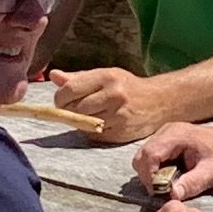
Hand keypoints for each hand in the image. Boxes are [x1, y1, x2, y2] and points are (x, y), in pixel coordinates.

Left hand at [51, 65, 170, 142]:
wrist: (159, 102)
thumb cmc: (128, 87)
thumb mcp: (105, 75)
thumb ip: (78, 77)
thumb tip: (53, 75)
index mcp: (107, 77)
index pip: (70, 90)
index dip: (60, 98)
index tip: (61, 100)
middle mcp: (114, 95)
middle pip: (75, 109)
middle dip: (69, 111)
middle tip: (74, 109)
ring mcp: (118, 115)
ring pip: (84, 124)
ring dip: (81, 122)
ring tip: (89, 115)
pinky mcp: (121, 133)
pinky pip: (94, 136)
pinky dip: (92, 132)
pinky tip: (101, 124)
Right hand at [131, 117, 212, 203]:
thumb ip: (193, 183)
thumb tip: (173, 195)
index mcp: (176, 135)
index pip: (149, 154)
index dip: (149, 175)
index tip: (159, 191)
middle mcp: (166, 132)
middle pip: (141, 156)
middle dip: (148, 177)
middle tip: (164, 191)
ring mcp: (164, 136)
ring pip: (143, 158)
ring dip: (152, 175)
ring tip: (170, 184)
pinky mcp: (165, 143)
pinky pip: (152, 159)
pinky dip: (157, 171)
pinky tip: (172, 176)